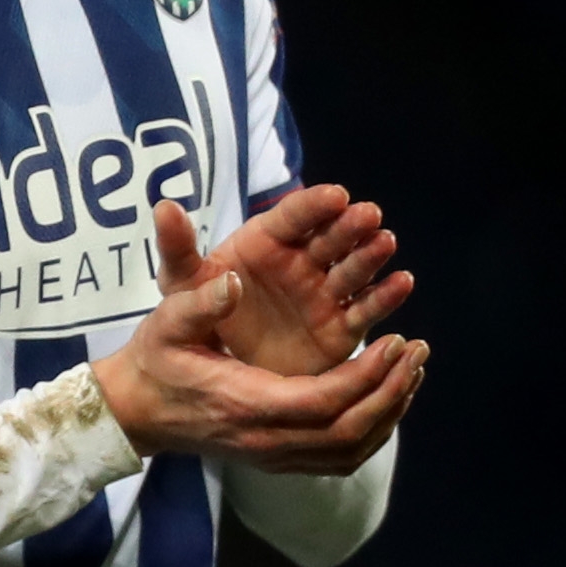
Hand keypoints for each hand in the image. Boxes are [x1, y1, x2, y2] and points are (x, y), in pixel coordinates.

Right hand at [89, 243, 425, 475]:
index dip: (365, 377)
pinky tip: (387, 398)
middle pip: (346, 432)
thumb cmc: (154, 360)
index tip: (394, 340)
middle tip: (417, 350)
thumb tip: (234, 280)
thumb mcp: (166, 322)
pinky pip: (338, 458)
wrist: (136, 411)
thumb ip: (199, 302)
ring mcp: (274, 456)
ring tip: (412, 371)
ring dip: (388, 413)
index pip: (322, 403)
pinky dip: (372, 432)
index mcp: (245, 404)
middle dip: (390, 392)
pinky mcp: (279, 458)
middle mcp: (266, 440)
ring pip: (349, 451)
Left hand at [167, 186, 411, 377]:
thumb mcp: (180, 283)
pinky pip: (365, 310)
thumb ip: (177, 248)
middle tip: (369, 216)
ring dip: (371, 255)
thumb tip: (164, 207)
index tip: (335, 195)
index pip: (293, 217)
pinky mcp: (339, 328)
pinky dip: (385, 296)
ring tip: (386, 244)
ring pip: (352, 270)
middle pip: (331, 237)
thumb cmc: (197, 316)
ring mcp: (323, 293)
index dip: (314, 205)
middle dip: (350, 225)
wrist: (211, 371)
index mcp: (265, 242)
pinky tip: (401, 283)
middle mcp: (301, 261)